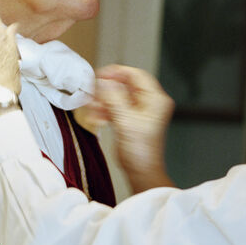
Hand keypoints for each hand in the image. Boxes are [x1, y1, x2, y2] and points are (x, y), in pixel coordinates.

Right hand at [93, 64, 174, 192]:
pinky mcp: (131, 120)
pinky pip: (116, 108)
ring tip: (90, 106)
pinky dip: (105, 111)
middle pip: (125, 86)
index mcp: (155, 99)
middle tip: (92, 91)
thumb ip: (113, 98)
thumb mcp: (125, 120)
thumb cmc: (141, 152)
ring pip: (118, 97)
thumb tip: (103, 82)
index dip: (117, 73)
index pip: (136, 75)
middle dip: (106, 89)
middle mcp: (150, 103)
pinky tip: (95, 117)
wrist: (141, 171)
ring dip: (102, 101)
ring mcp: (140, 111)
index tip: (100, 76)